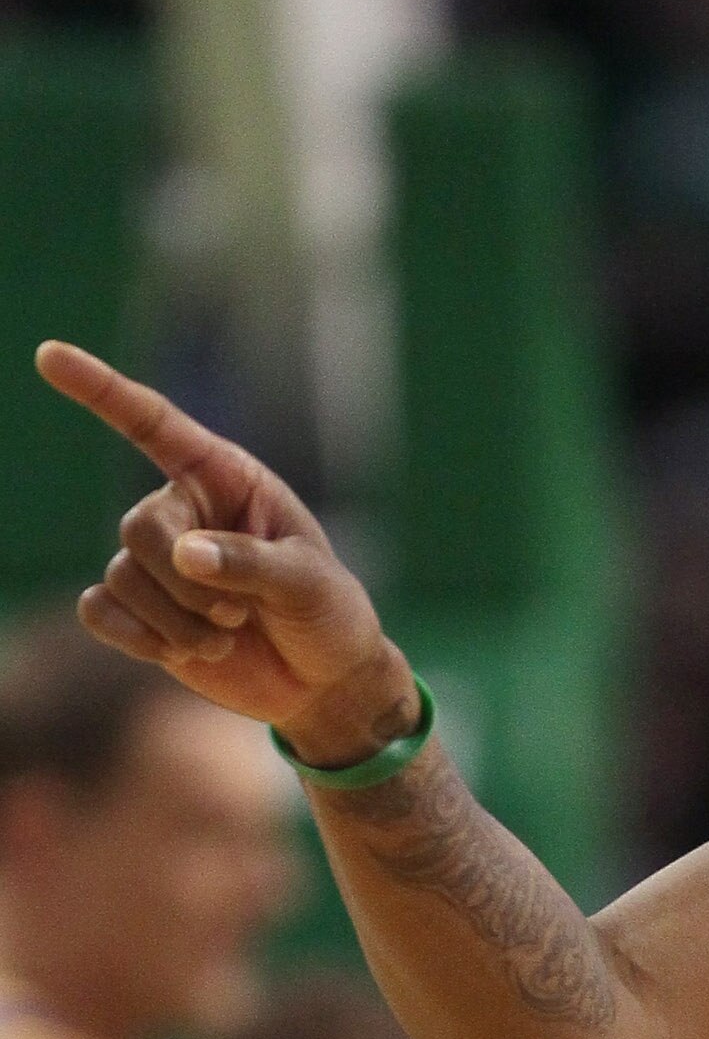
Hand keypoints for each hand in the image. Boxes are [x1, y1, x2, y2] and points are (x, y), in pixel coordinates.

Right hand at [35, 342, 418, 767]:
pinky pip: (99, 611)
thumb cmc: (328, 616)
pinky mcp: (142, 613)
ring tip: (228, 638)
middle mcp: (184, 512)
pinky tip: (178, 652)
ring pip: (124, 577)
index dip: (100, 389)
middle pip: (140, 528)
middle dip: (186, 584)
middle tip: (239, 615)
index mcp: (226, 479)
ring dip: (178, 621)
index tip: (49, 355)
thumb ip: (250, 563)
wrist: (323, 682)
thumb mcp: (309, 583)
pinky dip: (136, 638)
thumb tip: (183, 554)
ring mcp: (157, 564)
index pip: (154, 425)